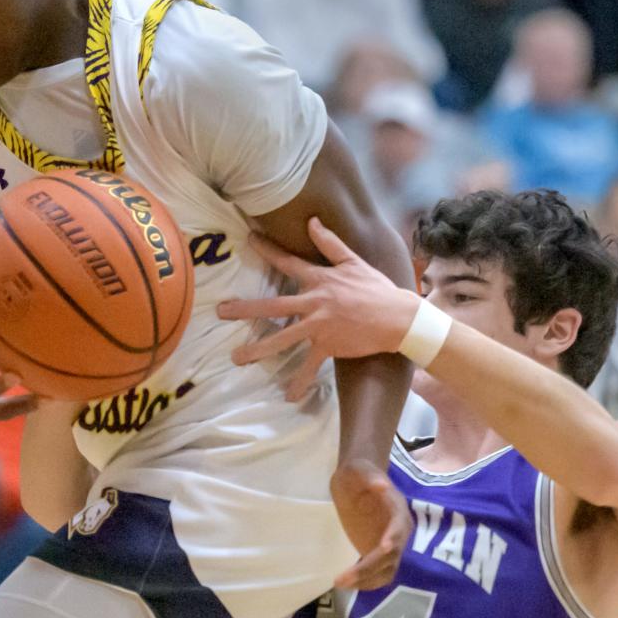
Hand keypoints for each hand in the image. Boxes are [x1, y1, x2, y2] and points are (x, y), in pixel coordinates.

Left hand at [218, 218, 417, 399]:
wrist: (397, 317)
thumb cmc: (377, 289)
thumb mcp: (354, 262)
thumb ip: (331, 243)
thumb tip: (312, 221)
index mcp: (319, 280)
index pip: (287, 262)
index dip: (267, 249)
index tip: (248, 240)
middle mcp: (313, 302)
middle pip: (272, 305)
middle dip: (244, 309)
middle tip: (220, 312)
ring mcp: (318, 326)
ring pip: (282, 339)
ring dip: (258, 350)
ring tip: (237, 358)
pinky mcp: (328, 346)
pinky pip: (309, 366)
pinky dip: (299, 382)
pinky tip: (288, 396)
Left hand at [331, 460, 413, 590]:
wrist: (355, 481)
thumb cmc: (358, 473)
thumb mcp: (360, 470)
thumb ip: (371, 477)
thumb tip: (381, 485)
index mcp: (397, 510)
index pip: (399, 528)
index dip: (393, 539)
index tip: (383, 547)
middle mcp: (398, 531)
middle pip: (391, 556)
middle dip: (370, 568)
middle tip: (342, 578)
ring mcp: (388, 545)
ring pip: (386, 571)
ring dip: (367, 581)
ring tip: (341, 583)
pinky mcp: (376, 553)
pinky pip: (377, 574)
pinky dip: (364, 582)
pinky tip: (346, 583)